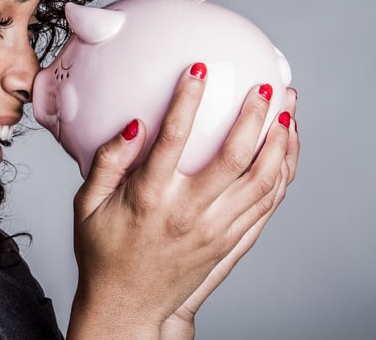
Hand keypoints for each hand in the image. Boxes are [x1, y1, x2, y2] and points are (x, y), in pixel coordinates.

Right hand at [67, 64, 298, 339]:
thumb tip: (134, 124)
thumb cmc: (103, 254)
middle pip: (235, 158)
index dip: (188, 98)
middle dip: (256, 116)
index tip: (199, 68)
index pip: (174, 138)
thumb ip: (107, 162)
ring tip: (289, 112)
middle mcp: (189, 213)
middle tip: (267, 87)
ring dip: (280, 143)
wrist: (127, 308)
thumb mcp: (87, 206)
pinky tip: (287, 151)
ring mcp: (215, 231)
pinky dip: (282, 175)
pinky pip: (266, 205)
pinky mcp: (230, 243)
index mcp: (150, 198)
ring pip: (262, 181)